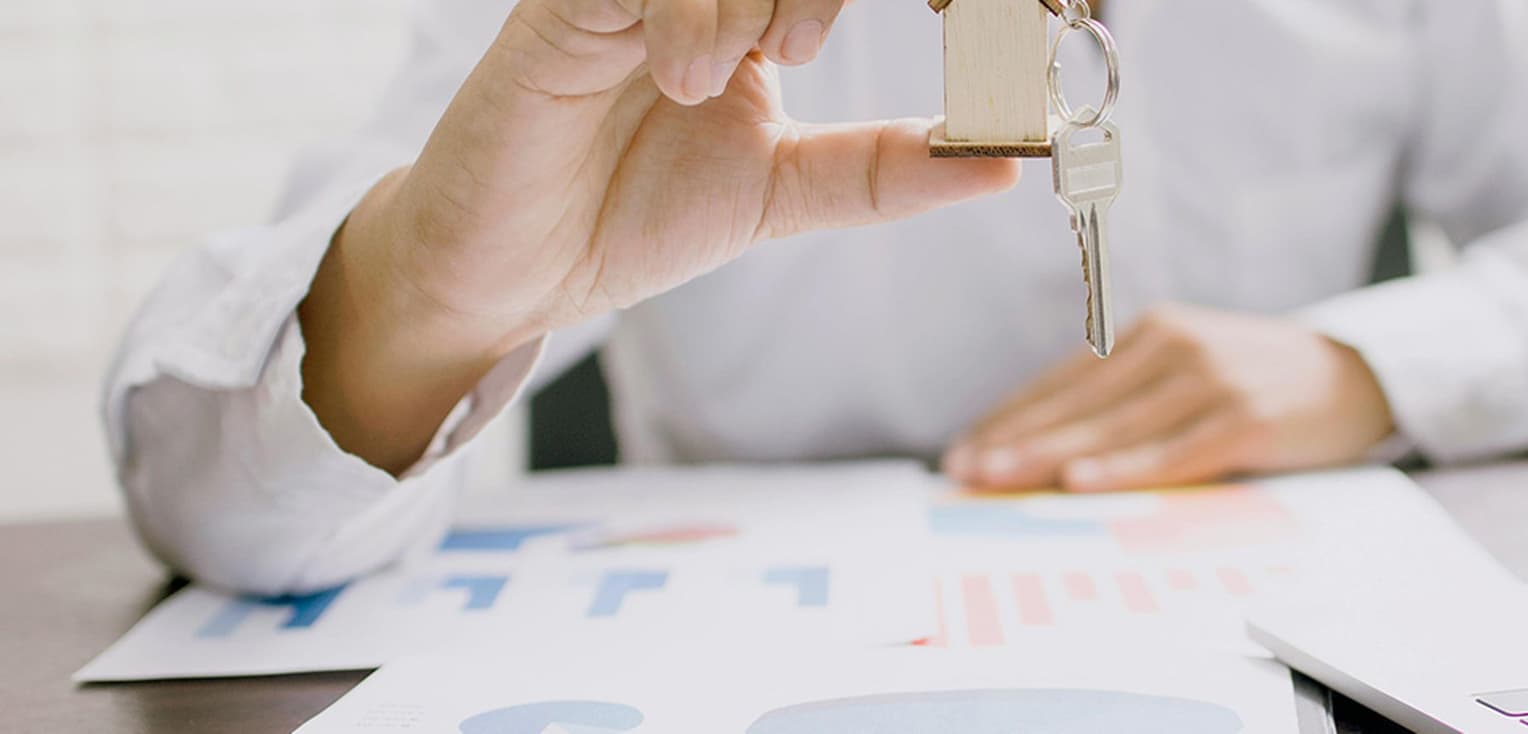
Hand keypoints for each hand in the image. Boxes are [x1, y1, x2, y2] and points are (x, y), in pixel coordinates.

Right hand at [301, 0, 1019, 471]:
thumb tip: (1003, 163)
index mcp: (753, 12)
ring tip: (732, 76)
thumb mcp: (784, 195)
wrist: (512, 272)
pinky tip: (684, 76)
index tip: (950, 15)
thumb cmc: (631, 218)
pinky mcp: (561, 10)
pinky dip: (685, 11)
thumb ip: (884, 172)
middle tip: (803, 49)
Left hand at [943, 305, 1394, 491]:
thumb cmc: (1258, 383)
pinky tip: (1082, 482)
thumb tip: (1050, 452)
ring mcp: (1211, 379)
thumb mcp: (1189, 371)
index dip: (1009, 417)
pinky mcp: (1245, 416)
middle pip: (1078, 402)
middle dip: (1013, 440)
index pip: (1064, 380)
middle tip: (962, 471)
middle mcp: (1174, 345)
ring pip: (1114, 426)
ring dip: (1049, 456)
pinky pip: (1173, 450)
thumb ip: (1130, 399)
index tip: (961, 451)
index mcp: (1151, 332)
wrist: (1357, 375)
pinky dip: (1124, 468)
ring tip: (998, 479)